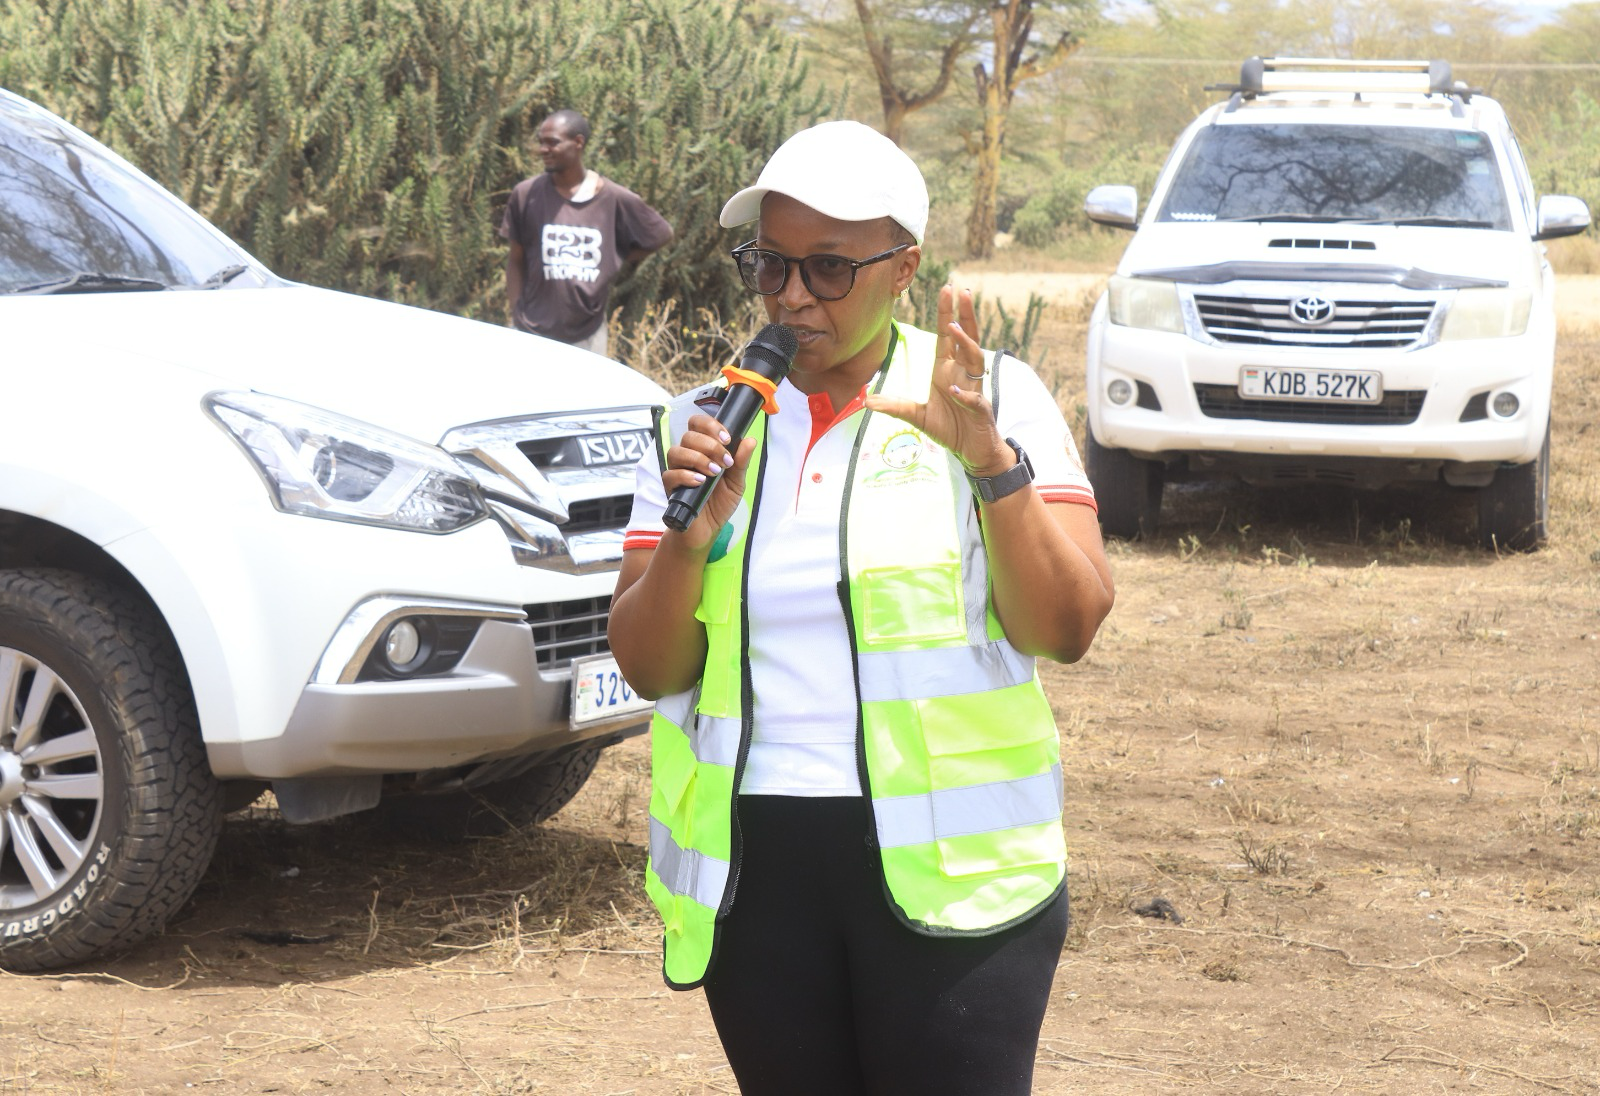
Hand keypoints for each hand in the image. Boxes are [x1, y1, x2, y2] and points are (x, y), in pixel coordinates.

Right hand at [661, 412, 756, 550]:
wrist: (708, 529)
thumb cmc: (720, 503)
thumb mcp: (737, 482)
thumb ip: (742, 462)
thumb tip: (750, 440)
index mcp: (703, 449)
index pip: (698, 424)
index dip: (710, 425)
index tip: (727, 438)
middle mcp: (688, 456)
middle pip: (689, 436)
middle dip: (710, 445)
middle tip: (725, 461)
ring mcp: (677, 471)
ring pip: (677, 451)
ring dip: (698, 458)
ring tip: (714, 472)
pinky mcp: (670, 488)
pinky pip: (670, 474)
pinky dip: (686, 476)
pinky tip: (701, 482)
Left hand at [864, 285, 1013, 476]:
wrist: (972, 452)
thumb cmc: (950, 428)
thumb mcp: (917, 416)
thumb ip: (895, 406)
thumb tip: (866, 401)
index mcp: (947, 371)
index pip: (947, 337)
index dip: (947, 313)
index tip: (947, 289)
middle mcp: (962, 374)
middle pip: (966, 338)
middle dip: (964, 314)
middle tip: (959, 290)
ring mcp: (974, 390)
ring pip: (975, 360)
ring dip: (966, 343)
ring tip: (955, 328)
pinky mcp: (981, 410)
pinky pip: (975, 398)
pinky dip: (967, 394)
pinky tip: (956, 390)